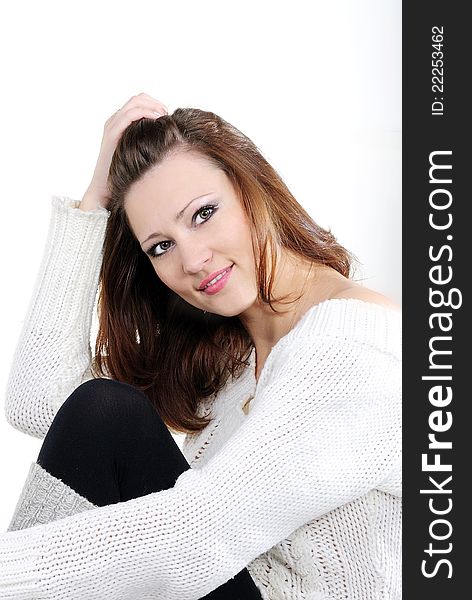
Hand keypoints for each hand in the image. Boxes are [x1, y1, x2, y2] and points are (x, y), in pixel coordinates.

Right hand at [79, 93, 167, 210]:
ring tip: (164, 115)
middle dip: (155, 103)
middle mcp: (114, 121)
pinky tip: (156, 119)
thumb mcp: (138, 153)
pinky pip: (129, 115)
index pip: (138, 102)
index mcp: (120, 123)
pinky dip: (145, 112)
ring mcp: (112, 126)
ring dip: (152, 106)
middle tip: (167, 114)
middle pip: (137, 98)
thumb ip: (147, 141)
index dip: (154, 104)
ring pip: (134, 103)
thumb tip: (168, 137)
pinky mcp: (112, 133)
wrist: (105, 187)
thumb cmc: (124, 173)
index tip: (167, 115)